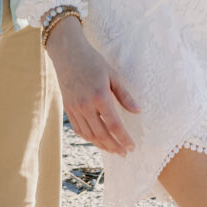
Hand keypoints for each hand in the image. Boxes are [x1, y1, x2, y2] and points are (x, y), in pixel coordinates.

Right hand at [45, 16, 139, 156]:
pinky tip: (97, 140)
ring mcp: (75, 108)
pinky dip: (89, 138)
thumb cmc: (93, 61)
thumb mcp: (112, 74)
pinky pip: (78, 129)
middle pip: (102, 134)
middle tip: (125, 153)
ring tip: (113, 149)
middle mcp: (86, 105)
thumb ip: (124, 95)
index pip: (114, 125)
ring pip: (90, 135)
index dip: (124, 138)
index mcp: (100, 95)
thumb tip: (138, 111)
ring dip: (102, 146)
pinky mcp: (68, 108)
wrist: (68, 53)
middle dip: (115, 146)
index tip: (132, 146)